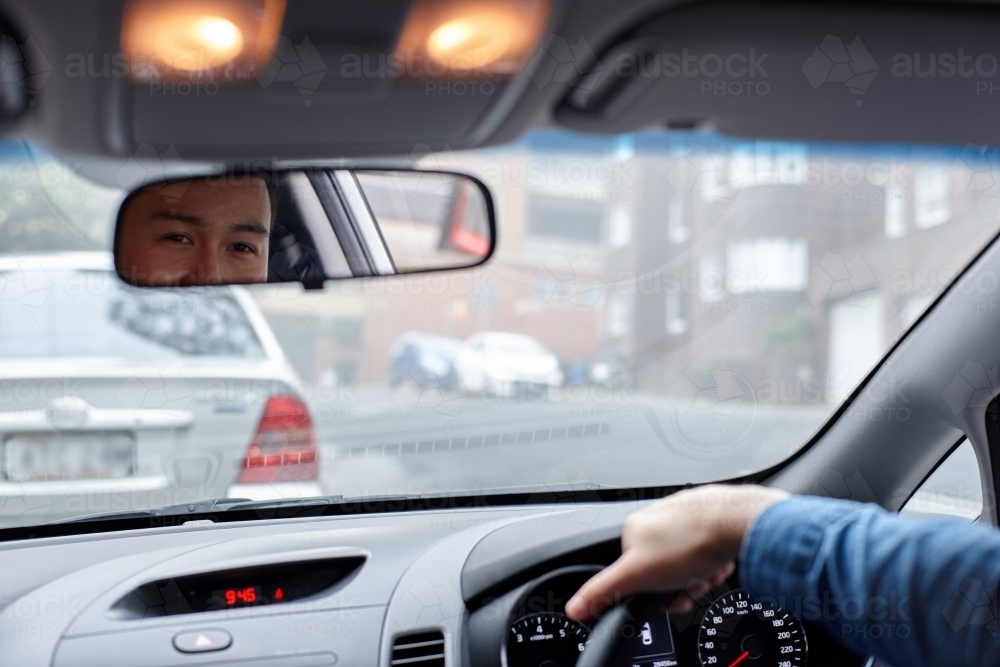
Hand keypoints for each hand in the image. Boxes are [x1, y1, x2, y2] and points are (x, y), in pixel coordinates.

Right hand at [565, 484, 788, 620]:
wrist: (737, 523)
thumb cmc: (690, 541)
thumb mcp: (637, 575)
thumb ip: (604, 590)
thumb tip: (574, 606)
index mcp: (634, 527)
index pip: (634, 570)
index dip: (651, 591)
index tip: (667, 597)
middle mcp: (657, 517)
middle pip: (664, 569)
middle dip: (680, 585)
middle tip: (692, 585)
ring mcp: (685, 515)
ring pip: (688, 561)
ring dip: (699, 575)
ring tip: (708, 572)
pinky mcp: (709, 518)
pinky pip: (708, 549)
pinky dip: (715, 561)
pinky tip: (719, 562)